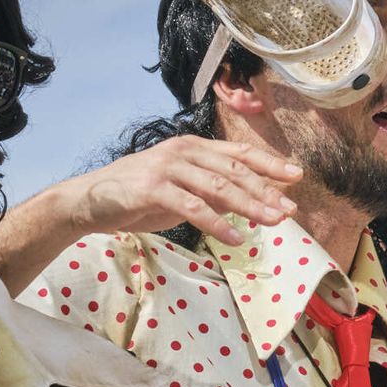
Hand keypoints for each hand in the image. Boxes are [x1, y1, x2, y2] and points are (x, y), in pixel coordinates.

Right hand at [59, 136, 301, 245]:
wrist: (90, 202)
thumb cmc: (137, 196)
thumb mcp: (181, 191)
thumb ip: (212, 192)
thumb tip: (246, 202)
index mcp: (192, 147)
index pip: (239, 153)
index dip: (270, 163)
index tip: (297, 175)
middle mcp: (183, 151)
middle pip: (235, 170)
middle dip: (267, 189)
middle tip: (291, 208)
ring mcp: (168, 167)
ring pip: (219, 186)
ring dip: (250, 206)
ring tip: (273, 222)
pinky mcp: (154, 188)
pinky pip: (193, 207)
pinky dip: (218, 224)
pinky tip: (236, 238)